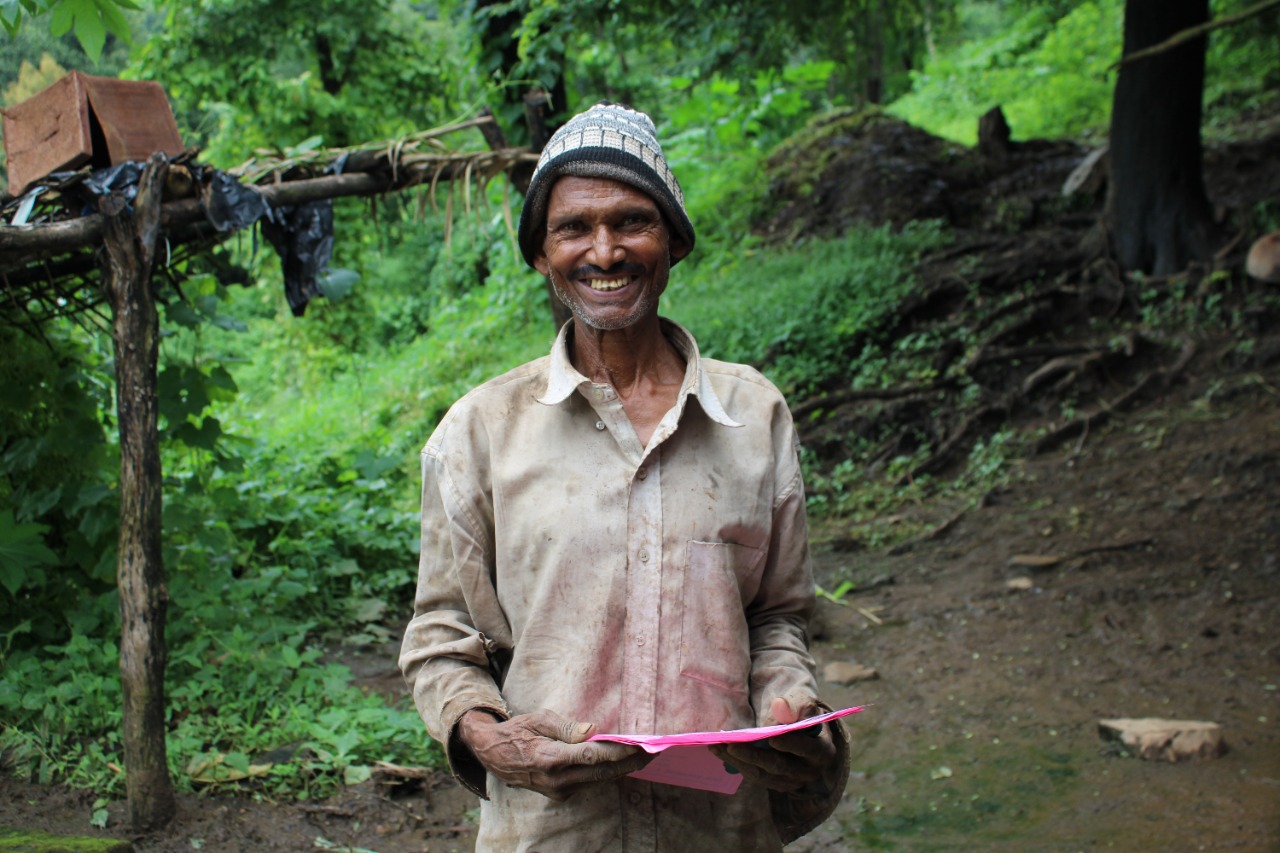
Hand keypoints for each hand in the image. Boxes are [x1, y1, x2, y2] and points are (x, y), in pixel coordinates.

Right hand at [458, 708, 651, 799]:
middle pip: (601, 773)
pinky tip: (622, 763)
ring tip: (645, 755)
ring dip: (622, 769)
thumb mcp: (539, 719)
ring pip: (598, 781)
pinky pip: (589, 782)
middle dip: (630, 763)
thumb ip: (567, 727)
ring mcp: (559, 789)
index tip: (639, 744)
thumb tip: (593, 730)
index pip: (591, 756)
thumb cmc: (518, 731)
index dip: (617, 751)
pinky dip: (606, 773)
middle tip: (654, 750)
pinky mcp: (561, 793)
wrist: (494, 756)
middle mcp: (556, 779)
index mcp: (550, 757)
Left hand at [709, 697, 838, 794]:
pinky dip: (735, 763)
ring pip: (762, 775)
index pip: (807, 749)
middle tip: (732, 745)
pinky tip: (718, 751)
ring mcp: (790, 780)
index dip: (791, 744)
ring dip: (738, 761)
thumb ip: (795, 703)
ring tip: (717, 747)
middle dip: (754, 755)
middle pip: (779, 766)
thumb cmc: (801, 711)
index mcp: (822, 751)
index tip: (772, 738)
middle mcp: (807, 771)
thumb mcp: (803, 702)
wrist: (798, 725)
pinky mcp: (774, 783)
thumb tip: (780, 706)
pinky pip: (753, 776)